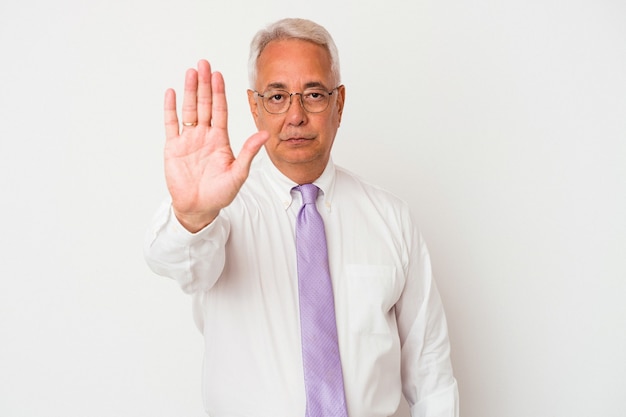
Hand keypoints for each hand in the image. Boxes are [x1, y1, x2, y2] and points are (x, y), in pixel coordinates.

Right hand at [163, 60, 268, 231]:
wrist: (199, 208)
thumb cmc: (220, 194)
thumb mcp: (238, 173)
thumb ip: (249, 152)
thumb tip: (265, 134)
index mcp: (220, 140)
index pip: (220, 110)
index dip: (219, 92)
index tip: (219, 75)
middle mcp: (204, 136)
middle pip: (204, 104)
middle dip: (204, 84)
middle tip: (204, 64)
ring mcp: (188, 140)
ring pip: (188, 110)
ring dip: (189, 91)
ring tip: (190, 72)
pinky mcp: (173, 148)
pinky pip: (171, 124)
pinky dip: (170, 109)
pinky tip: (171, 93)